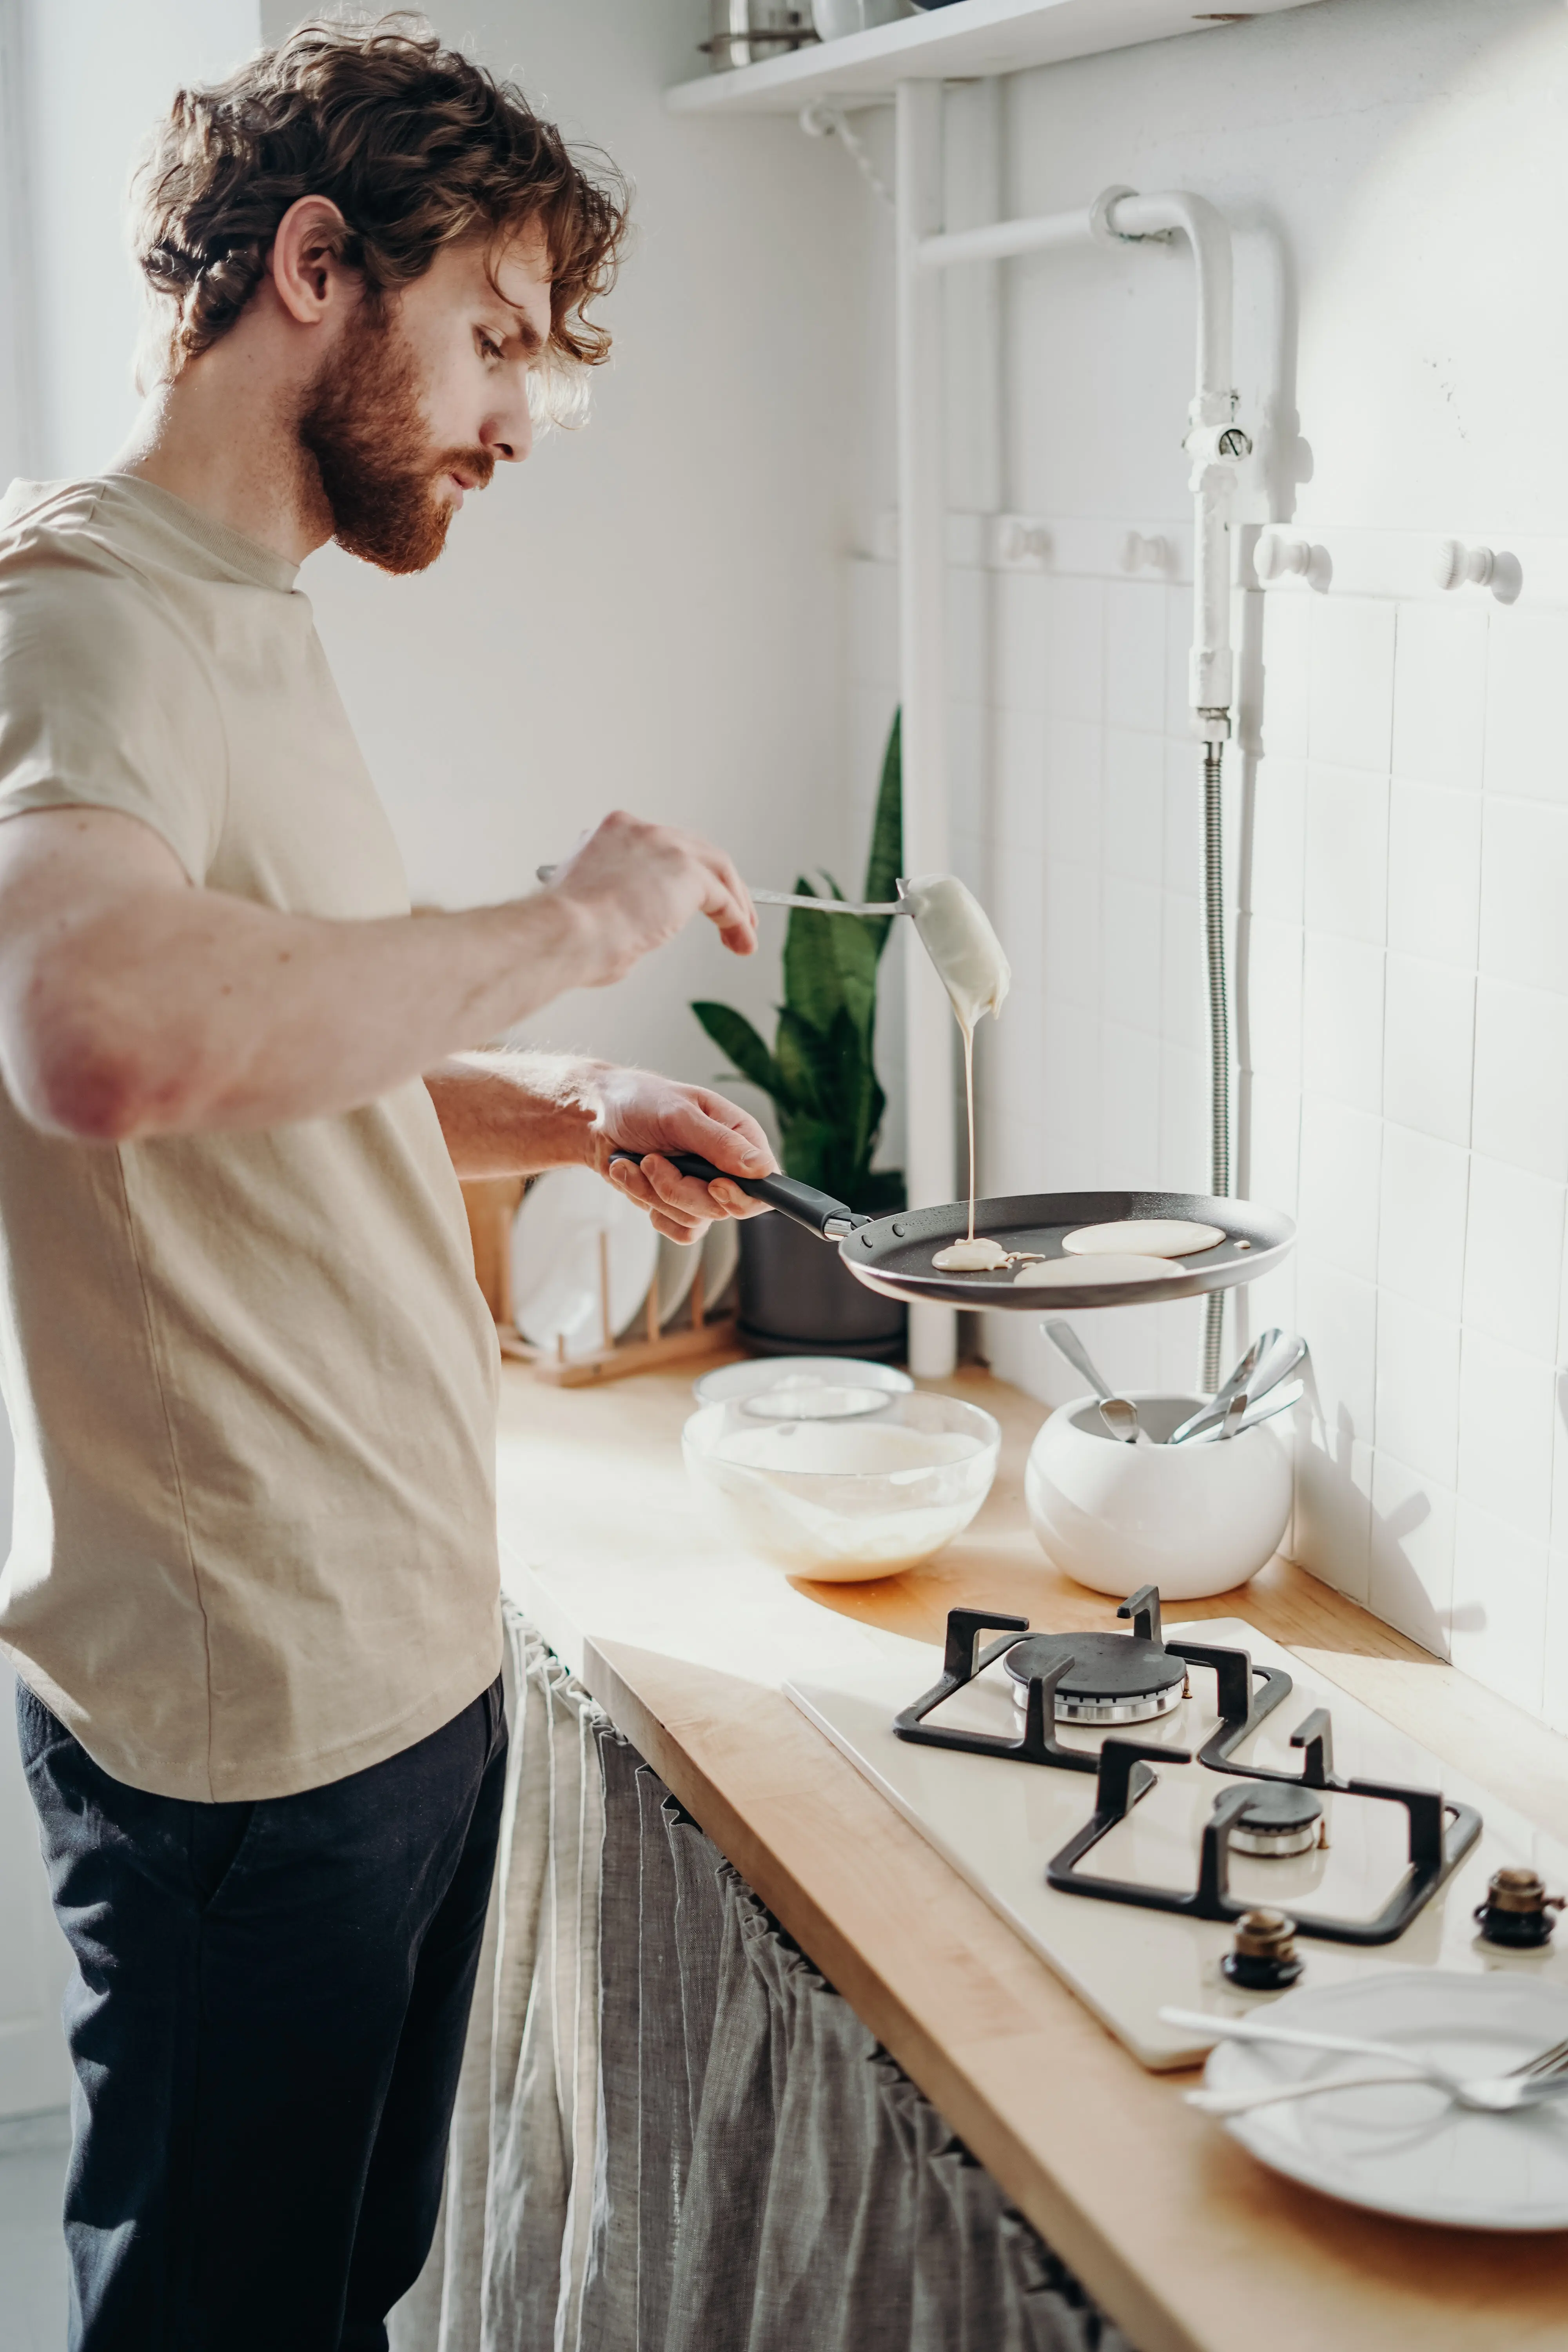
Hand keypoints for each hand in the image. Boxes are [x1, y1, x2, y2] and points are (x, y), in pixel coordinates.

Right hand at [545, 811, 756, 983]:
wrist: (565, 932)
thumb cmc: (568, 932)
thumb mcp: (591, 905)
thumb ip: (619, 904)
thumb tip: (634, 928)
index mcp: (615, 833)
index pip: (663, 847)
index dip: (683, 874)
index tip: (690, 898)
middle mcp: (643, 832)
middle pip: (698, 852)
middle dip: (718, 885)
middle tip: (730, 914)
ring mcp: (667, 848)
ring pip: (719, 870)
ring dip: (736, 902)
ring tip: (743, 932)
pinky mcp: (688, 874)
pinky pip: (724, 899)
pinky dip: (737, 922)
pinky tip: (741, 943)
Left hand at [588, 1067, 773, 1243]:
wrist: (596, 1117)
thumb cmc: (639, 1102)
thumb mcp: (678, 1114)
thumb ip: (719, 1142)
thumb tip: (760, 1168)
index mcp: (739, 1137)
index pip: (764, 1183)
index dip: (742, 1195)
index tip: (713, 1184)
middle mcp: (727, 1167)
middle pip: (724, 1208)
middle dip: (680, 1190)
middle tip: (652, 1161)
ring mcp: (702, 1189)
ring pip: (695, 1219)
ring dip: (654, 1193)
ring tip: (636, 1162)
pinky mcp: (678, 1205)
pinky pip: (678, 1230)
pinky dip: (649, 1206)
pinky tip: (633, 1178)